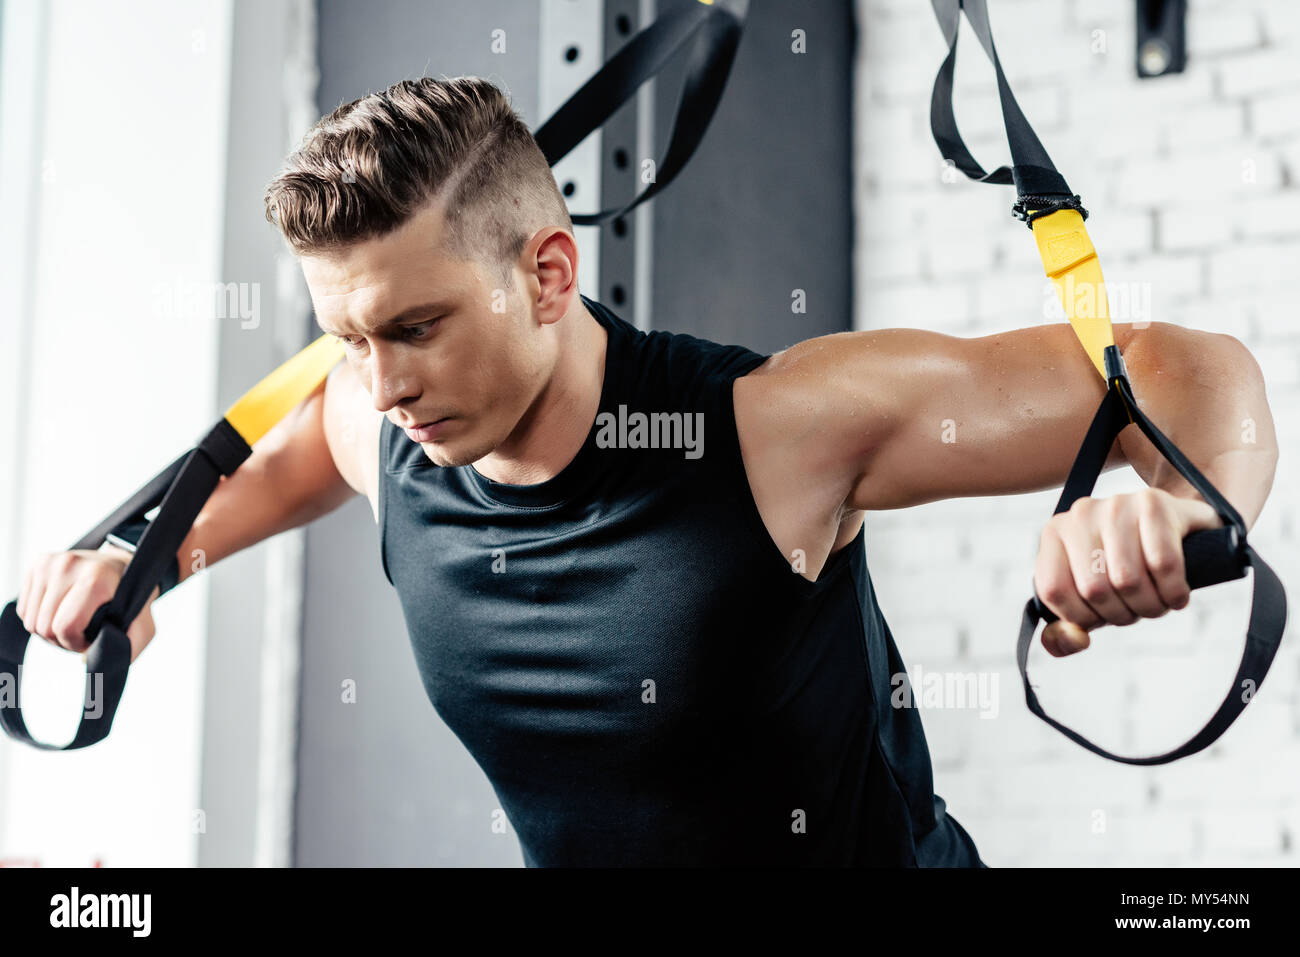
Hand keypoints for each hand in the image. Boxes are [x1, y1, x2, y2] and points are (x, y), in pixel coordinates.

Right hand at [16, 548, 159, 663]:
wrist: (124, 565)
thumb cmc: (130, 598)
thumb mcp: (142, 625)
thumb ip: (126, 648)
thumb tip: (88, 660)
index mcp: (97, 577)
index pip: (66, 625)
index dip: (75, 643)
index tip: (90, 639)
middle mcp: (70, 565)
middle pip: (44, 626)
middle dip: (62, 640)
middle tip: (82, 633)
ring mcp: (50, 562)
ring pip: (30, 620)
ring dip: (49, 631)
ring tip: (72, 622)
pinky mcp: (38, 563)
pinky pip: (24, 608)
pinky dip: (39, 617)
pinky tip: (59, 611)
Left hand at [1033, 488, 1222, 656]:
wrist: (1179, 530)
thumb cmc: (1127, 569)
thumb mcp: (1090, 600)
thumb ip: (1067, 631)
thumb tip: (1075, 640)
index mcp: (1055, 534)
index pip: (1053, 590)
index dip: (1081, 617)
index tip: (1103, 618)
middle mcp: (1080, 514)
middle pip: (1094, 589)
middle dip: (1121, 615)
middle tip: (1138, 610)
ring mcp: (1116, 505)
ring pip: (1127, 580)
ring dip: (1150, 606)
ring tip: (1158, 602)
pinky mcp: (1154, 503)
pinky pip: (1163, 564)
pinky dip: (1173, 591)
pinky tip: (1177, 594)